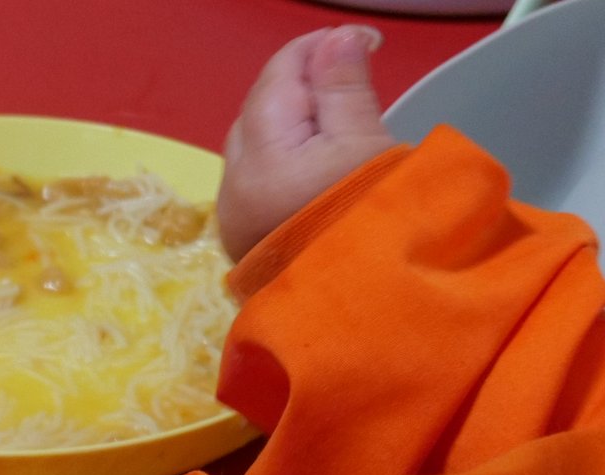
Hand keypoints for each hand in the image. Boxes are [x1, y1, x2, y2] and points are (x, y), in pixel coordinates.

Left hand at [218, 27, 396, 263]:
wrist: (362, 308)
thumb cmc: (372, 221)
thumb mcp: (365, 145)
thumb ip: (343, 87)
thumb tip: (334, 38)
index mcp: (260, 156)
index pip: (276, 79)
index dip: (315, 51)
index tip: (359, 44)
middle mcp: (232, 184)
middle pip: (258, 111)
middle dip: (298, 86)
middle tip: (348, 79)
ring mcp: (232, 215)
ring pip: (252, 145)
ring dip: (286, 123)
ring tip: (334, 118)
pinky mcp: (242, 238)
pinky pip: (253, 178)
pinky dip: (278, 157)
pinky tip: (310, 161)